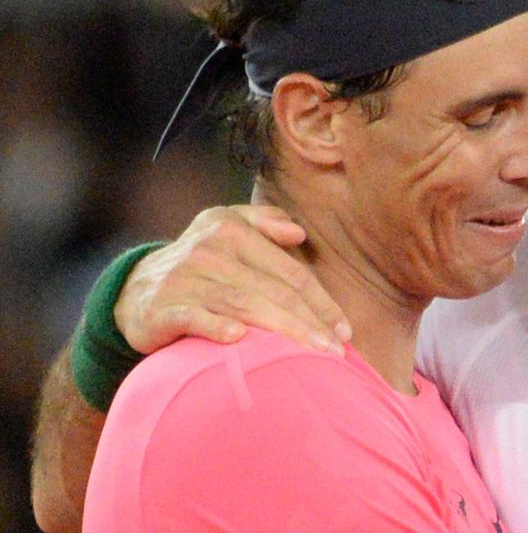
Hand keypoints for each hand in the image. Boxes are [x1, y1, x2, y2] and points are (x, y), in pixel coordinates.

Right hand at [114, 205, 350, 354]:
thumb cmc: (201, 263)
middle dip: (311, 322)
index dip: (321, 301)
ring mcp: (184, 279)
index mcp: (231, 229)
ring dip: (283, 332)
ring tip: (312, 355)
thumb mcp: (227, 228)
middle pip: (273, 291)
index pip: (289, 271)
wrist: (134, 291)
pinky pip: (195, 318)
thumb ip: (265, 222)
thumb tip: (298, 233)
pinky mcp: (162, 307)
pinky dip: (217, 327)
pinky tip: (241, 340)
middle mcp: (208, 251)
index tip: (344, 330)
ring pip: (244, 306)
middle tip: (337, 351)